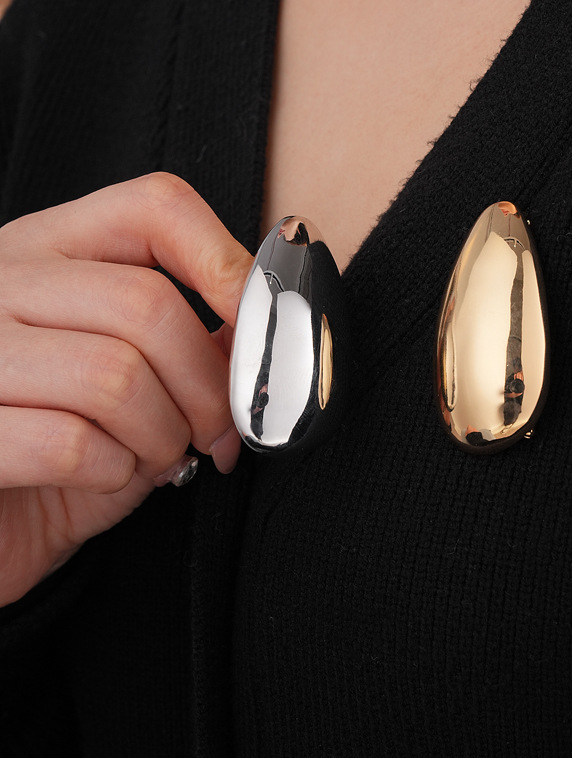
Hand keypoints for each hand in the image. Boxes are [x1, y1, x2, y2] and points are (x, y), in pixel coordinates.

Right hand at [0, 173, 251, 605]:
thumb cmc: (65, 454)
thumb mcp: (137, 387)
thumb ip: (192, 347)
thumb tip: (264, 336)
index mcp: (50, 252)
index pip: (156, 209)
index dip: (229, 266)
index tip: (261, 331)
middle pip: (148, 305)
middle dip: (208, 388)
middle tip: (217, 434)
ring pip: (115, 375)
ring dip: (164, 435)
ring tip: (158, 457)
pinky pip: (72, 442)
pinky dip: (115, 471)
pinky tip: (105, 477)